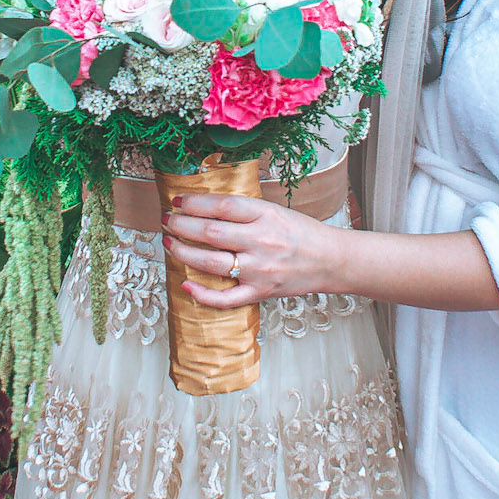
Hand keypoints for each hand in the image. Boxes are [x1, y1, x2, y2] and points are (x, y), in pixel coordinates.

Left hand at [161, 192, 342, 307]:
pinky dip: (202, 294)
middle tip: (167, 221)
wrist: (331, 260)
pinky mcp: (260, 292)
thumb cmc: (302, 233)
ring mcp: (260, 270)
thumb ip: (244, 211)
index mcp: (266, 215)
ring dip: (184, 253)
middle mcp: (261, 241)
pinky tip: (186, 284)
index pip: (221, 206)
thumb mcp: (275, 211)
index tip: (178, 201)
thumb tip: (205, 207)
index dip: (194, 202)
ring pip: (211, 262)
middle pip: (210, 232)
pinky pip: (225, 298)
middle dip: (181, 225)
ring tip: (170, 244)